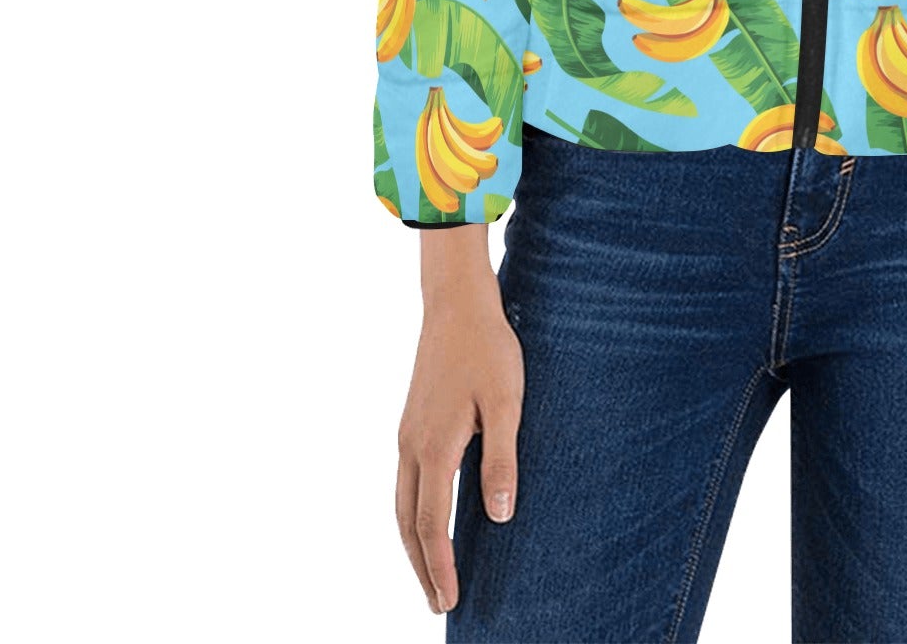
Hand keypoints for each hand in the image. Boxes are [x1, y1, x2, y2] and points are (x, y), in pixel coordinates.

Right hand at [396, 228, 522, 614]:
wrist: (456, 303)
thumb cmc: (488, 349)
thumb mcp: (505, 402)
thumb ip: (501, 459)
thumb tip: (499, 515)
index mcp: (433, 448)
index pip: (431, 526)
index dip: (439, 567)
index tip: (449, 601)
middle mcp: (411, 447)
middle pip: (407, 523)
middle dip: (421, 567)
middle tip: (439, 602)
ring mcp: (406, 434)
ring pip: (401, 504)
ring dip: (413, 543)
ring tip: (431, 572)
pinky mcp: (411, 422)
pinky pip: (405, 482)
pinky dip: (413, 513)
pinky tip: (430, 516)